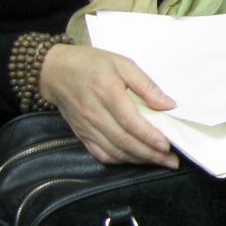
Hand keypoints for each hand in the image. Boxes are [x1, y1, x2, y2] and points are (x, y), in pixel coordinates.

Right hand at [38, 43, 176, 167]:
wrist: (55, 71)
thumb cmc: (92, 64)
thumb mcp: (123, 64)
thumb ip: (146, 85)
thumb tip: (168, 105)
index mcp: (107, 92)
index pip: (130, 121)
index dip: (149, 136)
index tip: (168, 145)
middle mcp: (95, 114)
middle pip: (124, 141)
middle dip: (150, 154)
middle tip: (171, 161)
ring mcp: (86, 127)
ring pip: (114, 151)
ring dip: (139, 160)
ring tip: (160, 162)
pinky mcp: (81, 135)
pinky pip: (101, 154)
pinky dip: (121, 160)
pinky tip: (136, 159)